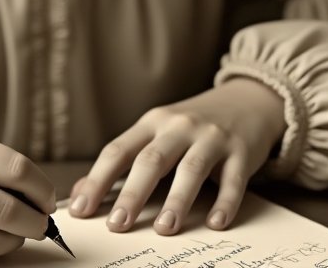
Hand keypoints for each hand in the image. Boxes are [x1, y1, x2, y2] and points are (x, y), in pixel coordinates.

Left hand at [68, 78, 285, 235]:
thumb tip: (81, 191)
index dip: (97, 180)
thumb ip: (124, 159)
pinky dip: (225, 202)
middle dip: (132, 193)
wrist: (247, 100)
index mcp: (152, 122)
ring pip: (191, 168)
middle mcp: (179, 126)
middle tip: (117, 224)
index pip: (118, 151)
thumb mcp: (156, 132)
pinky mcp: (241, 151)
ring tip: (164, 228)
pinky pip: (233, 180)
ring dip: (177, 200)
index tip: (81, 209)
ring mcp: (212, 137)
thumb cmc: (192, 125)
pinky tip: (216, 223)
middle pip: (151, 160)